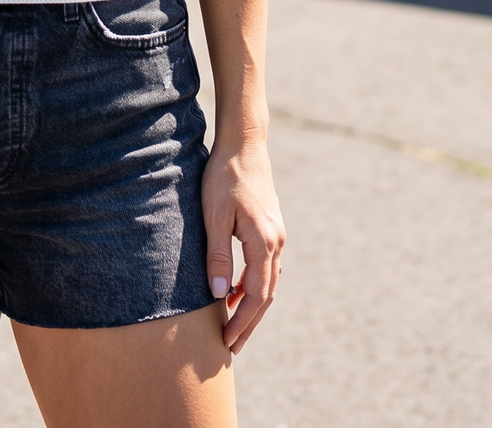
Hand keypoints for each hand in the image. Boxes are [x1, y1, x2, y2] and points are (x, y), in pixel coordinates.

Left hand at [203, 134, 285, 353]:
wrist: (244, 145)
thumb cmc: (224, 177)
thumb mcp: (213, 215)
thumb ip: (217, 255)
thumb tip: (220, 296)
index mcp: (263, 242)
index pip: (256, 295)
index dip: (243, 321)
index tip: (227, 341)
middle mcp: (276, 242)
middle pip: (266, 294)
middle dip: (250, 322)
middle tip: (233, 346)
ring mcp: (277, 235)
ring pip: (269, 281)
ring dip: (253, 305)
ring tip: (234, 324)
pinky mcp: (271, 228)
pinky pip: (267, 266)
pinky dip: (254, 284)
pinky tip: (237, 289)